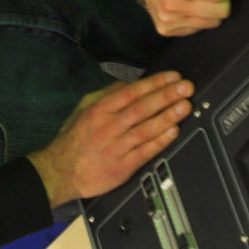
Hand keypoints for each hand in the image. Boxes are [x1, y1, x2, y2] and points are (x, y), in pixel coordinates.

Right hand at [27, 72, 192, 206]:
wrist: (62, 171)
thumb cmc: (75, 138)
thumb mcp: (84, 108)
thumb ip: (107, 95)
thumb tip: (131, 84)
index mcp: (100, 110)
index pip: (132, 92)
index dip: (155, 83)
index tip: (173, 76)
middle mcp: (109, 126)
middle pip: (142, 108)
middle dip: (167, 95)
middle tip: (187, 87)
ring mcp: (117, 147)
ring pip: (147, 128)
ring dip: (168, 116)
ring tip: (186, 106)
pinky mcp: (123, 166)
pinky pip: (146, 151)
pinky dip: (161, 141)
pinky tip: (174, 132)